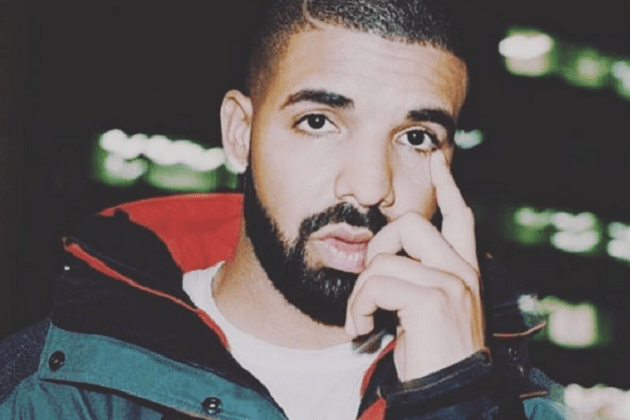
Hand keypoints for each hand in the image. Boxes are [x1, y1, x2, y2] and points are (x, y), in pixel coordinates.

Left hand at [345, 150, 484, 380]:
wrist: (448, 398)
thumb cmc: (430, 358)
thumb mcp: (424, 313)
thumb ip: (415, 282)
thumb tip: (383, 261)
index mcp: (464, 272)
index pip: (460, 217)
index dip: (448, 186)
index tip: (438, 160)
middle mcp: (463, 272)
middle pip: (410, 223)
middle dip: (377, 247)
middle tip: (368, 286)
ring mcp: (451, 283)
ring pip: (385, 257)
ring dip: (360, 291)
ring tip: (360, 318)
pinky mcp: (433, 300)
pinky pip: (376, 283)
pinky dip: (357, 306)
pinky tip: (360, 329)